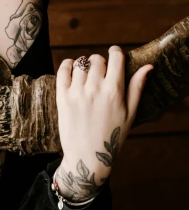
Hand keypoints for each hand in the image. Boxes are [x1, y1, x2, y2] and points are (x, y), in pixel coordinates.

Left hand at [55, 47, 152, 202]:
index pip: (115, 57)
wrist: (87, 157)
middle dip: (101, 61)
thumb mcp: (130, 113)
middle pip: (96, 59)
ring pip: (80, 64)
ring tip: (87, 74)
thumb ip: (137, 88)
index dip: (116, 52)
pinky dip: (67, 65)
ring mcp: (77, 92)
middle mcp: (95, 89)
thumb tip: (148, 67)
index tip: (115, 54)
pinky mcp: (62, 98)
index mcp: (114, 91)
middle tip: (101, 71)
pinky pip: (63, 71)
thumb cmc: (112, 136)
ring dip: (85, 65)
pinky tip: (72, 67)